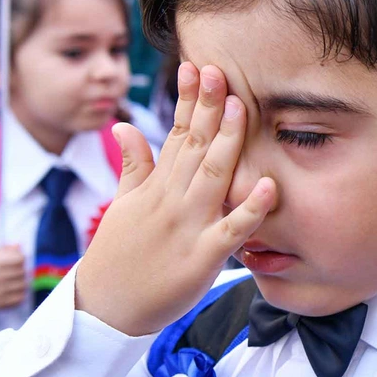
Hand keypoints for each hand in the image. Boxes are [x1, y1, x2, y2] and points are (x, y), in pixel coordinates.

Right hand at [0, 245, 26, 308]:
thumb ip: (2, 249)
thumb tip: (18, 245)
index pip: (19, 259)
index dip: (21, 258)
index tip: (19, 259)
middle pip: (22, 272)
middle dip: (22, 270)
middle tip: (18, 270)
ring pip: (23, 285)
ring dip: (23, 281)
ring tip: (17, 280)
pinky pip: (20, 297)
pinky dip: (20, 293)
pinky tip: (15, 290)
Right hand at [75, 63, 276, 335]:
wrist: (105, 308)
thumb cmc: (118, 256)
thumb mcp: (122, 204)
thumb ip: (133, 165)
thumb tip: (124, 125)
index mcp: (156, 186)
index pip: (175, 134)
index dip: (188, 101)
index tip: (197, 67)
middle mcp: (172, 199)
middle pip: (195, 146)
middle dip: (208, 108)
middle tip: (221, 72)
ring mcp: (188, 226)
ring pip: (213, 178)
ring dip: (229, 143)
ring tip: (242, 109)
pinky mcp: (204, 257)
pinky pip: (232, 230)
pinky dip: (251, 210)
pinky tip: (270, 187)